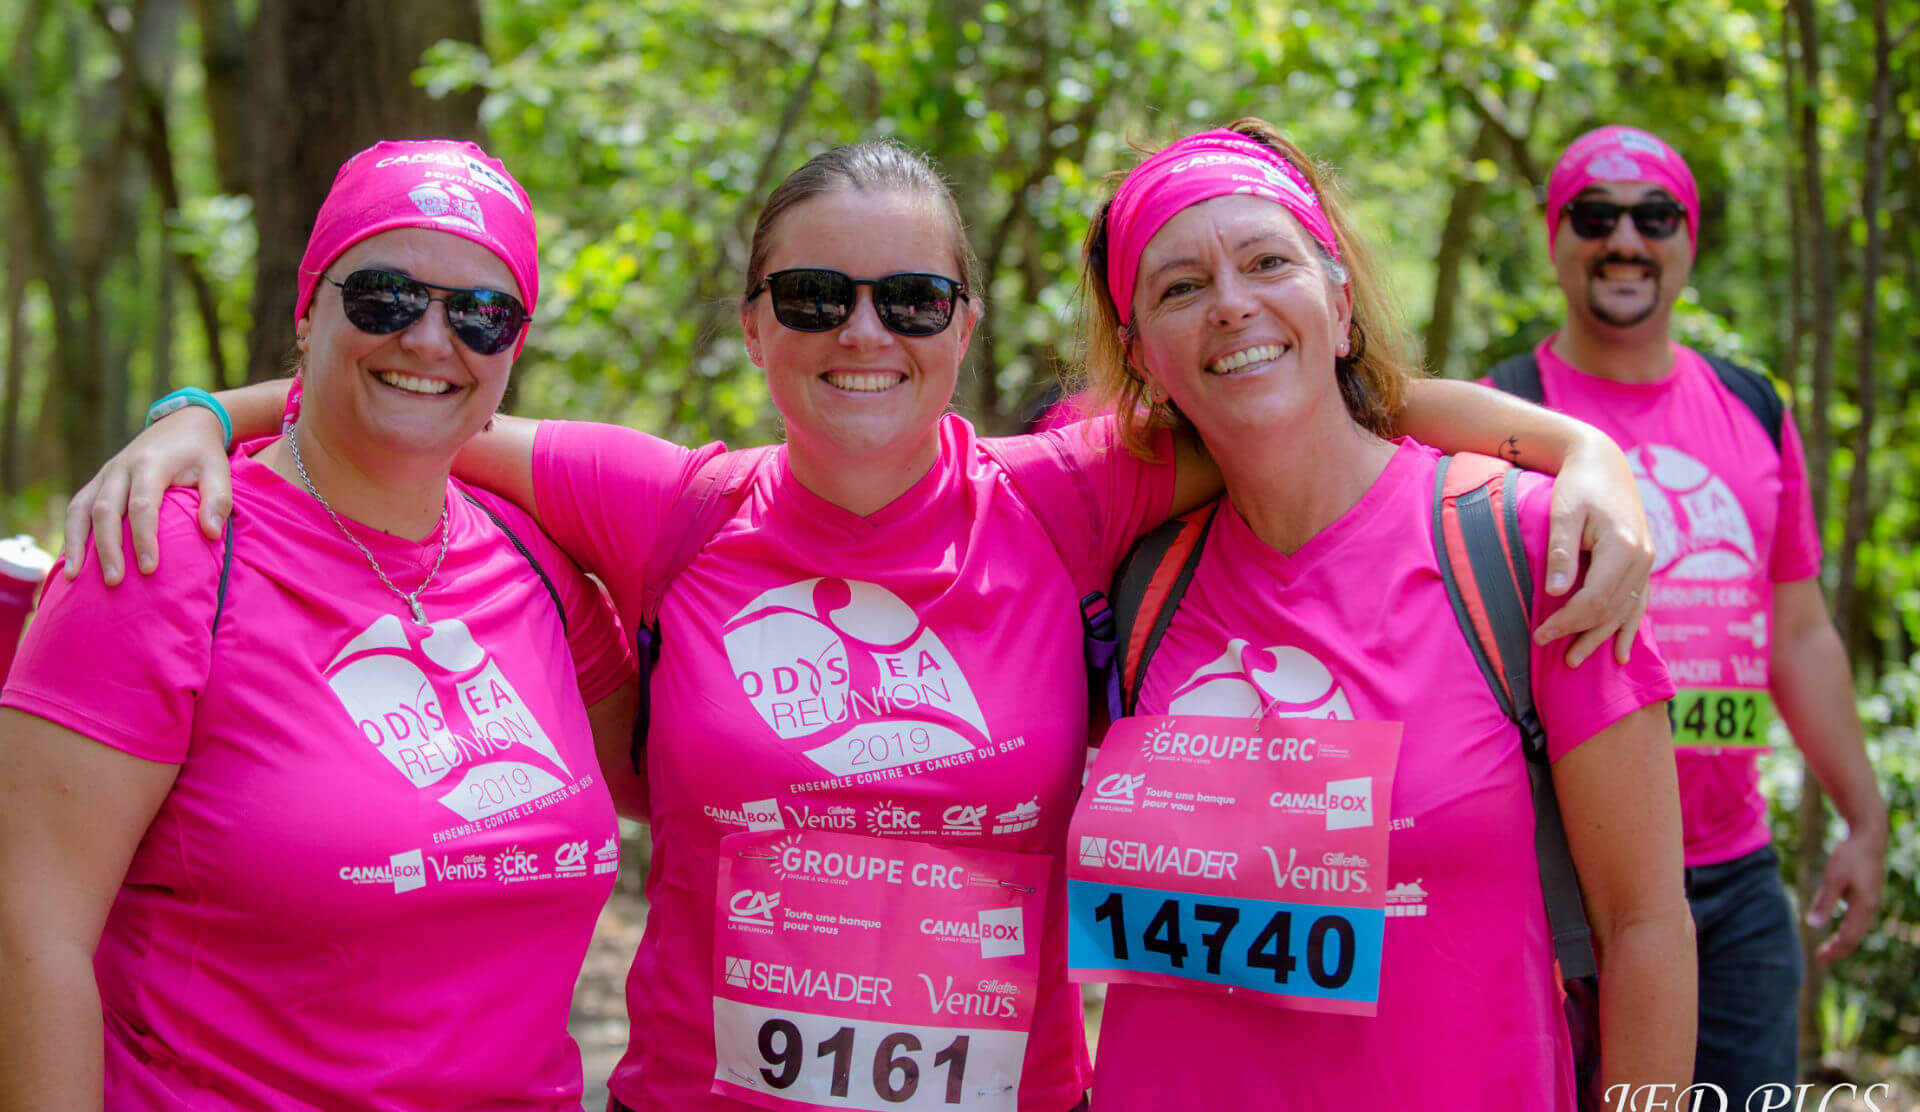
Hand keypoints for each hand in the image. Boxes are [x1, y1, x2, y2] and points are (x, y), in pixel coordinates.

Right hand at [62, 407, 232, 584]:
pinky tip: (71, 560)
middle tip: (114, 581)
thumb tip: (211, 533)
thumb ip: (218, 500)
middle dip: (108, 548)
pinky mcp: (99, 481)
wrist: (182, 423)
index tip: (149, 569)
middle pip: (106, 511)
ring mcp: (106, 474)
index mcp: (151, 465)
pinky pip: (77, 508)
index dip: (143, 538)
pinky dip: (71, 533)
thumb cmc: (202, 454)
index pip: (143, 505)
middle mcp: (122, 468)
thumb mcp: (218, 470)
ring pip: (82, 509)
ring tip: (74, 576)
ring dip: (77, 543)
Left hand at [1531, 429, 1654, 666]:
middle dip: (1581, 634)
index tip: (1541, 635)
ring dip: (1602, 638)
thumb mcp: (1564, 511)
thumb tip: (1557, 592)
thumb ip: (1561, 551)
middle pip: (1611, 610)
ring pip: (1626, 611)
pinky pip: (1638, 602)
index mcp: (1623, 547)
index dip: (1568, 622)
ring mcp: (1646, 562)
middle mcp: (1642, 558)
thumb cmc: (1578, 484)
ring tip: (1578, 660)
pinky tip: (1620, 652)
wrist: (1603, 462)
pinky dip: (1627, 628)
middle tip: (1554, 654)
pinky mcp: (1643, 562)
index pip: (1595, 600)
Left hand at [1806, 827, 1886, 964]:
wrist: (1869, 837)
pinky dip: (1846, 929)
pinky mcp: (1867, 895)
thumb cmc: (1850, 856)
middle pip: (1854, 938)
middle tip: (1819, 962)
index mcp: (1863, 906)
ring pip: (1857, 929)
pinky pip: (1857, 920)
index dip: (1834, 952)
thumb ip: (1825, 902)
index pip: (1848, 938)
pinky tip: (1835, 929)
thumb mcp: (1834, 878)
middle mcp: (1870, 907)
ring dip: (1842, 941)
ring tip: (1826, 950)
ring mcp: (1870, 902)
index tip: (1818, 962)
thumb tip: (1812, 925)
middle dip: (1837, 951)